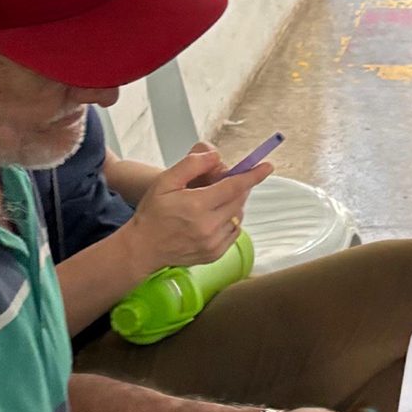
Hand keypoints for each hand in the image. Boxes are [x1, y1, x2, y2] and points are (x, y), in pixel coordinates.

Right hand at [115, 143, 272, 271]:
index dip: (253, 175)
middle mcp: (208, 226)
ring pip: (238, 216)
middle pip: (238, 200)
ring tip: (214, 201)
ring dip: (233, 205)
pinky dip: (230, 221)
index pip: (234, 186)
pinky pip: (234, 232)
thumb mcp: (165, 182)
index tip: (268, 166)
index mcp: (197, 205)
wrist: (143, 248)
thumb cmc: (152, 212)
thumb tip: (216, 156)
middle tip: (225, 182)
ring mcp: (213, 243)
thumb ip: (191, 165)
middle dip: (238, 187)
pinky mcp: (215, 254)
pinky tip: (214, 217)